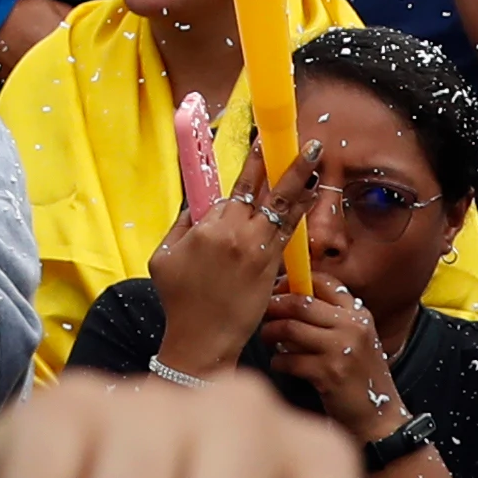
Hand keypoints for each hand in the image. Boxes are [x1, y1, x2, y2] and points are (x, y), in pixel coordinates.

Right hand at [143, 139, 294, 378]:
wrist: (202, 339)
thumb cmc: (178, 300)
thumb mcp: (164, 256)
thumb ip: (182, 225)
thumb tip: (199, 205)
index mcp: (208, 227)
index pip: (234, 188)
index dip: (250, 165)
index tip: (261, 140)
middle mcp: (236, 233)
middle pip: (261, 189)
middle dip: (279, 160)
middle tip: (298, 138)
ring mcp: (256, 250)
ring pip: (282, 207)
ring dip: (299, 179)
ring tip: (313, 155)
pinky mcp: (271, 267)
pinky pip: (288, 231)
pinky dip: (300, 210)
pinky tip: (310, 194)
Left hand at [261, 281, 399, 440]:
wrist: (380, 418)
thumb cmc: (360, 378)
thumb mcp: (356, 340)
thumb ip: (330, 319)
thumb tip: (286, 300)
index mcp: (359, 314)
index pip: (323, 282)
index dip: (293, 282)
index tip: (278, 291)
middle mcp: (352, 326)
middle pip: (299, 302)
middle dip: (274, 306)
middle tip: (263, 314)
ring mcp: (341, 350)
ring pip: (290, 328)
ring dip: (270, 332)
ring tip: (267, 338)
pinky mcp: (329, 374)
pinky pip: (289, 359)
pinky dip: (278, 361)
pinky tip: (280, 365)